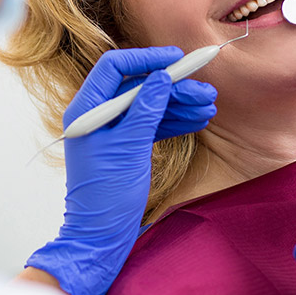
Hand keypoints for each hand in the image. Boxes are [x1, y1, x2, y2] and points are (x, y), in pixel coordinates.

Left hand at [26, 47, 216, 294]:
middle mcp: (97, 116)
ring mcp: (113, 131)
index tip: (177, 57)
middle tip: (206, 90)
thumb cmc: (107, 195)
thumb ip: (146, 110)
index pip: (114, 67)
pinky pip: (152, 125)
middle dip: (173, 87)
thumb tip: (161, 77)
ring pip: (149, 106)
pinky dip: (174, 122)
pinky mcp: (126, 146)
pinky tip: (197, 120)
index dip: (147, 58)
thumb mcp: (129, 148)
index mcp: (86, 110)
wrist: (101, 237)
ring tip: (209, 106)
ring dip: (179, 104)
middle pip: (138, 87)